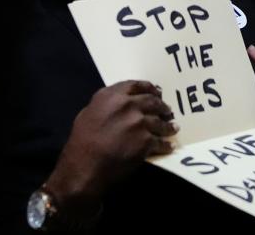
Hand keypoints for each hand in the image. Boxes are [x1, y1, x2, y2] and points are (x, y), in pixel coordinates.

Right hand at [44, 81, 175, 216]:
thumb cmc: (81, 144)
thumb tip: (119, 103)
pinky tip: (169, 146)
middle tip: (168, 111)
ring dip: (168, 125)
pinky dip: (165, 145)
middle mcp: (127, 105)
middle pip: (152, 101)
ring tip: (173, 128)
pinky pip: (160, 142)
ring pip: (160, 122)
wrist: (83, 169)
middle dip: (162, 106)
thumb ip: (106, 105)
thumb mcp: (88, 114)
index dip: (149, 88)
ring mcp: (139, 122)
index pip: (137, 85)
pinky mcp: (145, 141)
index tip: (157, 92)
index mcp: (111, 96)